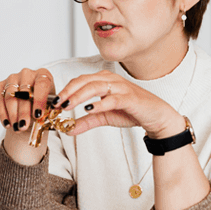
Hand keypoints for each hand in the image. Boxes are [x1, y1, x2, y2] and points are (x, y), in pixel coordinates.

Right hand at [0, 68, 54, 163]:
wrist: (30, 107)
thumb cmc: (42, 106)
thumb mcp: (49, 108)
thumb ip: (48, 111)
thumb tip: (46, 118)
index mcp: (43, 75)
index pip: (41, 85)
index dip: (39, 100)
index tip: (38, 115)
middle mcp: (27, 73)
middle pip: (24, 92)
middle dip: (23, 111)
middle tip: (24, 126)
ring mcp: (12, 78)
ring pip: (10, 96)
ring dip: (13, 114)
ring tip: (17, 128)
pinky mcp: (1, 85)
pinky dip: (3, 113)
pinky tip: (7, 124)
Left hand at [55, 70, 182, 138]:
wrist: (155, 117)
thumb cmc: (131, 112)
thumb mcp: (104, 117)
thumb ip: (86, 121)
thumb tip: (68, 129)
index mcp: (104, 80)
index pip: (80, 80)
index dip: (66, 90)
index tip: (54, 103)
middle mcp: (111, 80)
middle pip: (84, 81)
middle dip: (68, 91)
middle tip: (57, 103)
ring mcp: (121, 87)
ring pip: (95, 86)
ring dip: (79, 96)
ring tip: (67, 105)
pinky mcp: (130, 98)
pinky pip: (112, 98)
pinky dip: (99, 103)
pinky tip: (88, 109)